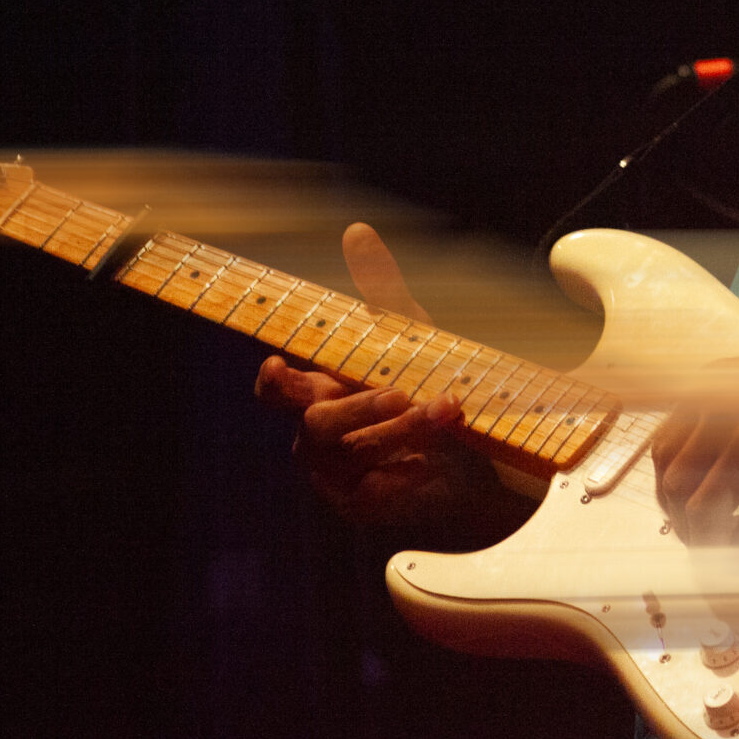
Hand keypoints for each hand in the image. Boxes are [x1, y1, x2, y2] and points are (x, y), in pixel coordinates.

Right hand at [253, 223, 531, 547]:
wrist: (465, 461)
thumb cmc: (421, 391)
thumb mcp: (407, 338)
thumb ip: (380, 293)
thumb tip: (358, 231)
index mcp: (316, 394)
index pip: (276, 391)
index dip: (273, 381)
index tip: (279, 363)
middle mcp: (316, 436)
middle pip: (318, 422)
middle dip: (361, 405)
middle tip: (402, 392)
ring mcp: (335, 476)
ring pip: (353, 454)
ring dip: (402, 431)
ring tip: (448, 410)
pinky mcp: (362, 506)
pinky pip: (374, 490)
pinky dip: (406, 469)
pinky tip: (434, 457)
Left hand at [651, 339, 738, 547]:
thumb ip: (735, 431)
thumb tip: (698, 487)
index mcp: (712, 384)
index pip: (664, 448)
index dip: (668, 494)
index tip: (683, 522)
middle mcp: (717, 402)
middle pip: (676, 481)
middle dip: (687, 523)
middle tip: (708, 550)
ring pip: (705, 507)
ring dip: (717, 538)